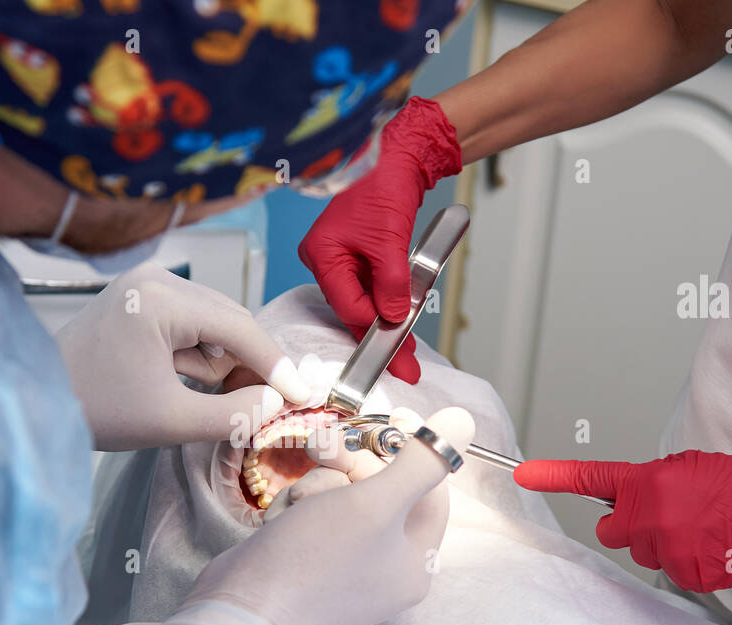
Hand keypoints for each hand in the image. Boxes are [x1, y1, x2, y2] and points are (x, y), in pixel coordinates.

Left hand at [56, 263, 310, 450]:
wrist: (35, 396)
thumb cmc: (96, 408)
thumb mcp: (170, 421)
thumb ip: (232, 415)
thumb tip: (277, 404)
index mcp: (159, 300)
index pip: (240, 330)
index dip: (276, 366)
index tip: (304, 396)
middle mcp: (157, 277)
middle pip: (232, 320)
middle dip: (246, 364)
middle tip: (255, 405)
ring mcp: (148, 280)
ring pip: (217, 321)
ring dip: (219, 359)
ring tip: (186, 389)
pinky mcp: (142, 292)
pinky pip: (194, 320)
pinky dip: (199, 351)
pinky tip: (178, 374)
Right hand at [127, 408, 475, 624]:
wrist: (241, 608)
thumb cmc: (313, 559)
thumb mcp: (375, 502)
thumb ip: (421, 461)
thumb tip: (463, 421)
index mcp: (415, 564)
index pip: (431, 491)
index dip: (412, 451)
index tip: (391, 416)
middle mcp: (386, 570)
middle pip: (383, 491)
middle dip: (349, 466)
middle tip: (321, 447)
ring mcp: (346, 569)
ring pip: (342, 498)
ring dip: (316, 487)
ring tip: (296, 504)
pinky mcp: (308, 565)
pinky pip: (314, 518)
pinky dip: (297, 510)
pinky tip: (281, 522)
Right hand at [297, 97, 461, 384]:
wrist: (399, 153)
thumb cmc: (384, 184)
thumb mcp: (390, 241)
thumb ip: (393, 284)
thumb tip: (394, 318)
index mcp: (322, 254)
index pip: (347, 305)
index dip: (374, 330)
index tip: (397, 353)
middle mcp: (326, 258)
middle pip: (353, 308)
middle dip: (381, 334)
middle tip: (405, 364)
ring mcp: (340, 256)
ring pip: (364, 300)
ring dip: (387, 319)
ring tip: (409, 346)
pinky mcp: (358, 253)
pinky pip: (371, 285)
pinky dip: (389, 300)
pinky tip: (405, 317)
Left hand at [514, 450, 731, 592]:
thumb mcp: (689, 467)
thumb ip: (649, 482)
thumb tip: (628, 497)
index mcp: (648, 483)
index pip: (590, 479)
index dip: (552, 476)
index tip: (522, 473)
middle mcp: (651, 517)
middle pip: (611, 531)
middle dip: (630, 526)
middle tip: (665, 516)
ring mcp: (667, 549)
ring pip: (642, 553)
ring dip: (661, 544)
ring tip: (701, 529)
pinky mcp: (686, 574)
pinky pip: (669, 571)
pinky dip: (686, 563)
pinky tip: (711, 547)